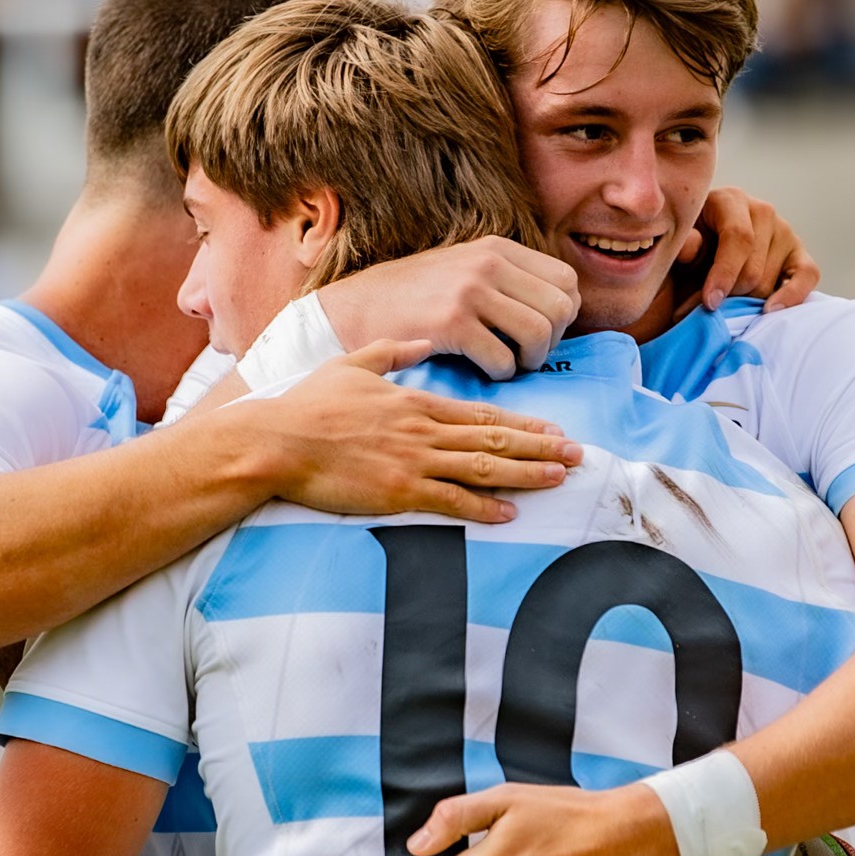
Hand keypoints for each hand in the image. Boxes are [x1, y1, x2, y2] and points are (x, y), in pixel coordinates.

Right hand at [263, 341, 581, 523]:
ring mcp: (413, 461)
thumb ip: (391, 353)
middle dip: (541, 448)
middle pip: (494, 439)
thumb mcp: (352, 365)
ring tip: (559, 479)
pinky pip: (449, 501)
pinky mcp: (397, 491)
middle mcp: (423, 430)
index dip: (523, 423)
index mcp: (416, 403)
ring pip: (482, 468)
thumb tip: (419, 341)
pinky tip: (510, 514)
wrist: (276, 440)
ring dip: (526, 474)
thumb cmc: (307, 406)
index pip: (483, 413)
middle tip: (578, 455)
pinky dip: (482, 507)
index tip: (554, 430)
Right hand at [316, 237, 580, 378]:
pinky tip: (486, 370)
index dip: (563, 314)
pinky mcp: (452, 323)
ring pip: (539, 333)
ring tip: (511, 365)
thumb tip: (560, 307)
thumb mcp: (464, 266)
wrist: (355, 307)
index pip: (567, 280)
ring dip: (531, 360)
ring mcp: (471, 291)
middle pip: (560, 308)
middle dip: (552, 341)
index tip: (540, 332)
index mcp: (497, 248)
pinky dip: (502, 374)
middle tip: (527, 355)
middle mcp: (488, 263)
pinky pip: (504, 358)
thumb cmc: (413, 298)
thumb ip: (507, 277)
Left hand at [679, 188, 819, 311]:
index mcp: (730, 200)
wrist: (701, 255)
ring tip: (725, 304)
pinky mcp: (800, 254)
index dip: (724, 273)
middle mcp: (762, 211)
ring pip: (769, 283)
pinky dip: (791, 297)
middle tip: (708, 308)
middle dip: (729, 295)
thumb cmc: (688, 252)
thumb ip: (683, 247)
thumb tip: (693, 246)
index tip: (710, 302)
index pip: (738, 237)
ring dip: (746, 302)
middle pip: (753, 269)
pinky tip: (769, 311)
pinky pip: (808, 276)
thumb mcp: (677, 247)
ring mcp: (785, 231)